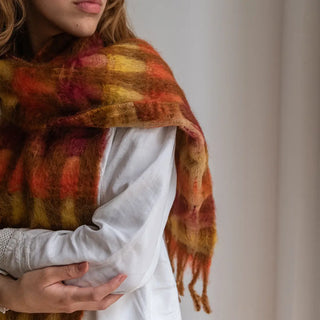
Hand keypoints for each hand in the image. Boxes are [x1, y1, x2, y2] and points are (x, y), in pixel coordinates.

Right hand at [0, 262, 125, 312]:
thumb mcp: (46, 274)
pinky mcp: (69, 304)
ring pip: (96, 305)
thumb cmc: (30, 285)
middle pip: (100, 303)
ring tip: (119, 283)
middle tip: (127, 281)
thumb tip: (87, 265)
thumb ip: (67, 270)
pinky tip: (102, 286)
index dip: (111, 286)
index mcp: (68, 297)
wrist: (19, 298)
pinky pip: (89, 302)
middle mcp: (73, 304)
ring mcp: (71, 306)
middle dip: (116, 294)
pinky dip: (100, 295)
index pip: (96, 294)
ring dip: (110, 296)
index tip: (122, 276)